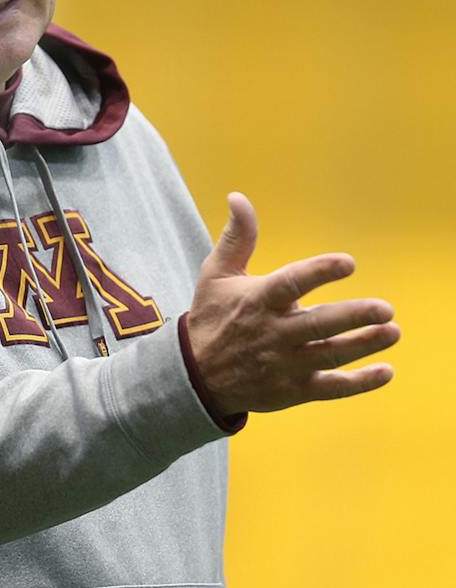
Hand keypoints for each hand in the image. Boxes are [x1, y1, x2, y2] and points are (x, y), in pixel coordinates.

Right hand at [187, 193, 398, 415]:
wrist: (194, 375)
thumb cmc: (212, 317)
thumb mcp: (216, 275)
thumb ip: (237, 237)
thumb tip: (238, 197)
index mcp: (257, 301)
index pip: (290, 284)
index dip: (319, 272)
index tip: (348, 263)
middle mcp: (273, 333)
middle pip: (318, 324)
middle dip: (353, 316)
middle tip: (385, 309)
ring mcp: (284, 364)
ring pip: (329, 354)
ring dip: (363, 344)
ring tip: (392, 332)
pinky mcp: (292, 390)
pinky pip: (330, 388)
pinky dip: (359, 383)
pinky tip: (386, 372)